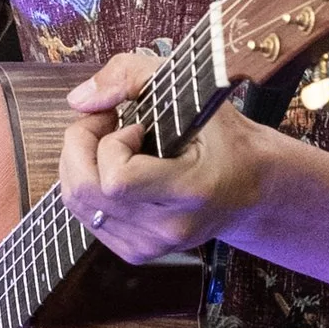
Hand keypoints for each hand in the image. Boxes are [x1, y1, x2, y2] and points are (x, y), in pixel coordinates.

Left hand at [58, 50, 273, 263]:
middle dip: (79, 144)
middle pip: (85, 191)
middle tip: (103, 121)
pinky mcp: (137, 252)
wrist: (252, 189)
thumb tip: (79, 99)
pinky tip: (114, 168)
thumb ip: (134, 75)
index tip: (134, 125)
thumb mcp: (194, 91)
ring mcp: (151, 246)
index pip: (117, 179)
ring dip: (79, 161)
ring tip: (110, 142)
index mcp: (191, 191)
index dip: (111, 143)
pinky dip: (87, 184)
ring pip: (77, 203)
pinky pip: (85, 215)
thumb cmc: (225, 138)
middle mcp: (169, 228)